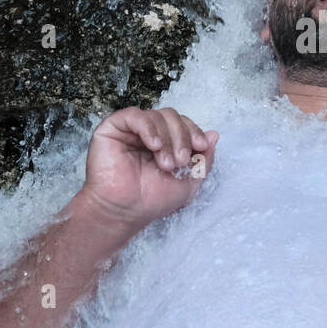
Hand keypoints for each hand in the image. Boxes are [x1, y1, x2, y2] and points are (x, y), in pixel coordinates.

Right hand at [79, 106, 218, 225]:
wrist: (124, 212)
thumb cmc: (152, 200)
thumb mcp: (189, 183)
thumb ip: (203, 161)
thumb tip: (214, 134)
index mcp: (165, 143)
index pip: (183, 124)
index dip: (194, 131)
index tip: (201, 146)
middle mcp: (148, 134)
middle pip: (172, 116)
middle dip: (182, 136)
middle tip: (180, 161)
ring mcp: (130, 131)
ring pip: (156, 115)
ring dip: (167, 138)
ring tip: (165, 163)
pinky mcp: (112, 129)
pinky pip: (133, 115)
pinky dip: (148, 127)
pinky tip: (154, 145)